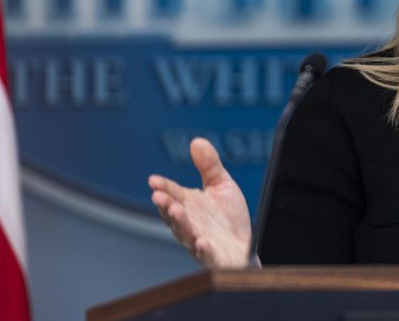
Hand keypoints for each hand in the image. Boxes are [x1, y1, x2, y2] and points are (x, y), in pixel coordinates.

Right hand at [148, 137, 252, 268]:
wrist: (244, 246)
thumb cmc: (228, 216)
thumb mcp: (221, 184)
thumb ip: (209, 165)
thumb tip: (197, 141)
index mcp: (188, 205)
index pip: (172, 193)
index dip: (163, 187)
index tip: (153, 180)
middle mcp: (189, 223)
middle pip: (173, 214)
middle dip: (166, 205)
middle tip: (159, 196)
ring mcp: (199, 240)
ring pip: (185, 233)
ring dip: (180, 223)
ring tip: (176, 211)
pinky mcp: (213, 256)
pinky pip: (206, 255)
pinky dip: (203, 250)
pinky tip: (202, 242)